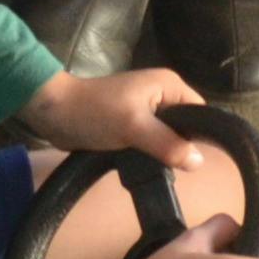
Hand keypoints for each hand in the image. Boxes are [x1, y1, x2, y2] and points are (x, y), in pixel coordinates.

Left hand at [18, 69, 209, 164]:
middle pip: (187, 127)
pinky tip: (151, 169)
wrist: (55, 113)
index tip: (199, 161)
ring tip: (165, 172)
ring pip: (170, 137)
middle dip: (184, 148)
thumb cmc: (95, 112)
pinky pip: (154, 143)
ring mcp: (147, 111)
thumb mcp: (134, 127)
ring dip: (167, 154)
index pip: (200, 112)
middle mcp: (162, 95)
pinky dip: (153, 154)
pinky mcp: (133, 125)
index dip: (203, 135)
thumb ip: (167, 143)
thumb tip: (199, 161)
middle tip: (180, 171)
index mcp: (169, 85)